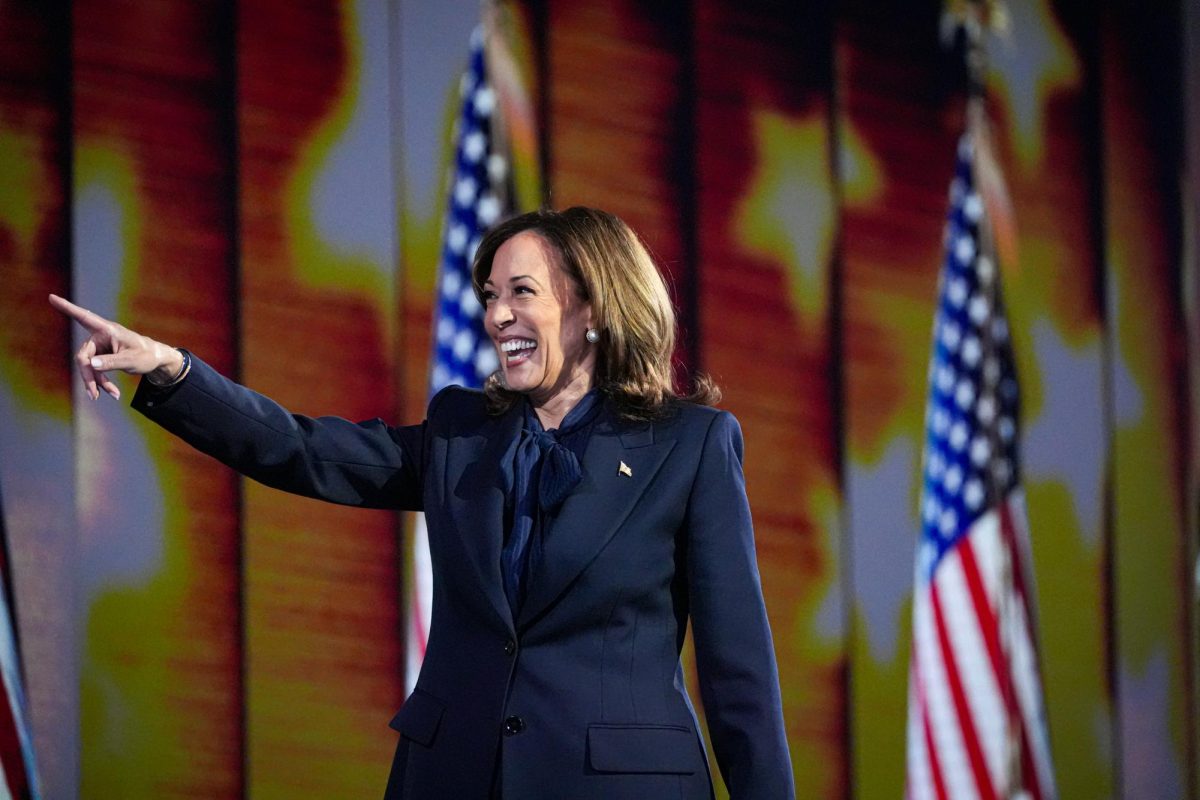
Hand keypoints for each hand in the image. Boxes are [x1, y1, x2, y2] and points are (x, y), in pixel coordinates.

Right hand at [48, 294, 182, 400]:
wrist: (155, 359)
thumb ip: (112, 362)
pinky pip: (96, 371)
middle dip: (88, 376)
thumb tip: (92, 364)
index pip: (84, 317)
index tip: (51, 297)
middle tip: (93, 394)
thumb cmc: (146, 354)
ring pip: (89, 367)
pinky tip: (113, 393)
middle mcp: (100, 337)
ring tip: (113, 395)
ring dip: (97, 382)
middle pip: (84, 357)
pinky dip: (102, 382)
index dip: (67, 308)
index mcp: (108, 330)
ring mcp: (100, 347)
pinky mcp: (101, 357)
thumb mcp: (131, 360)